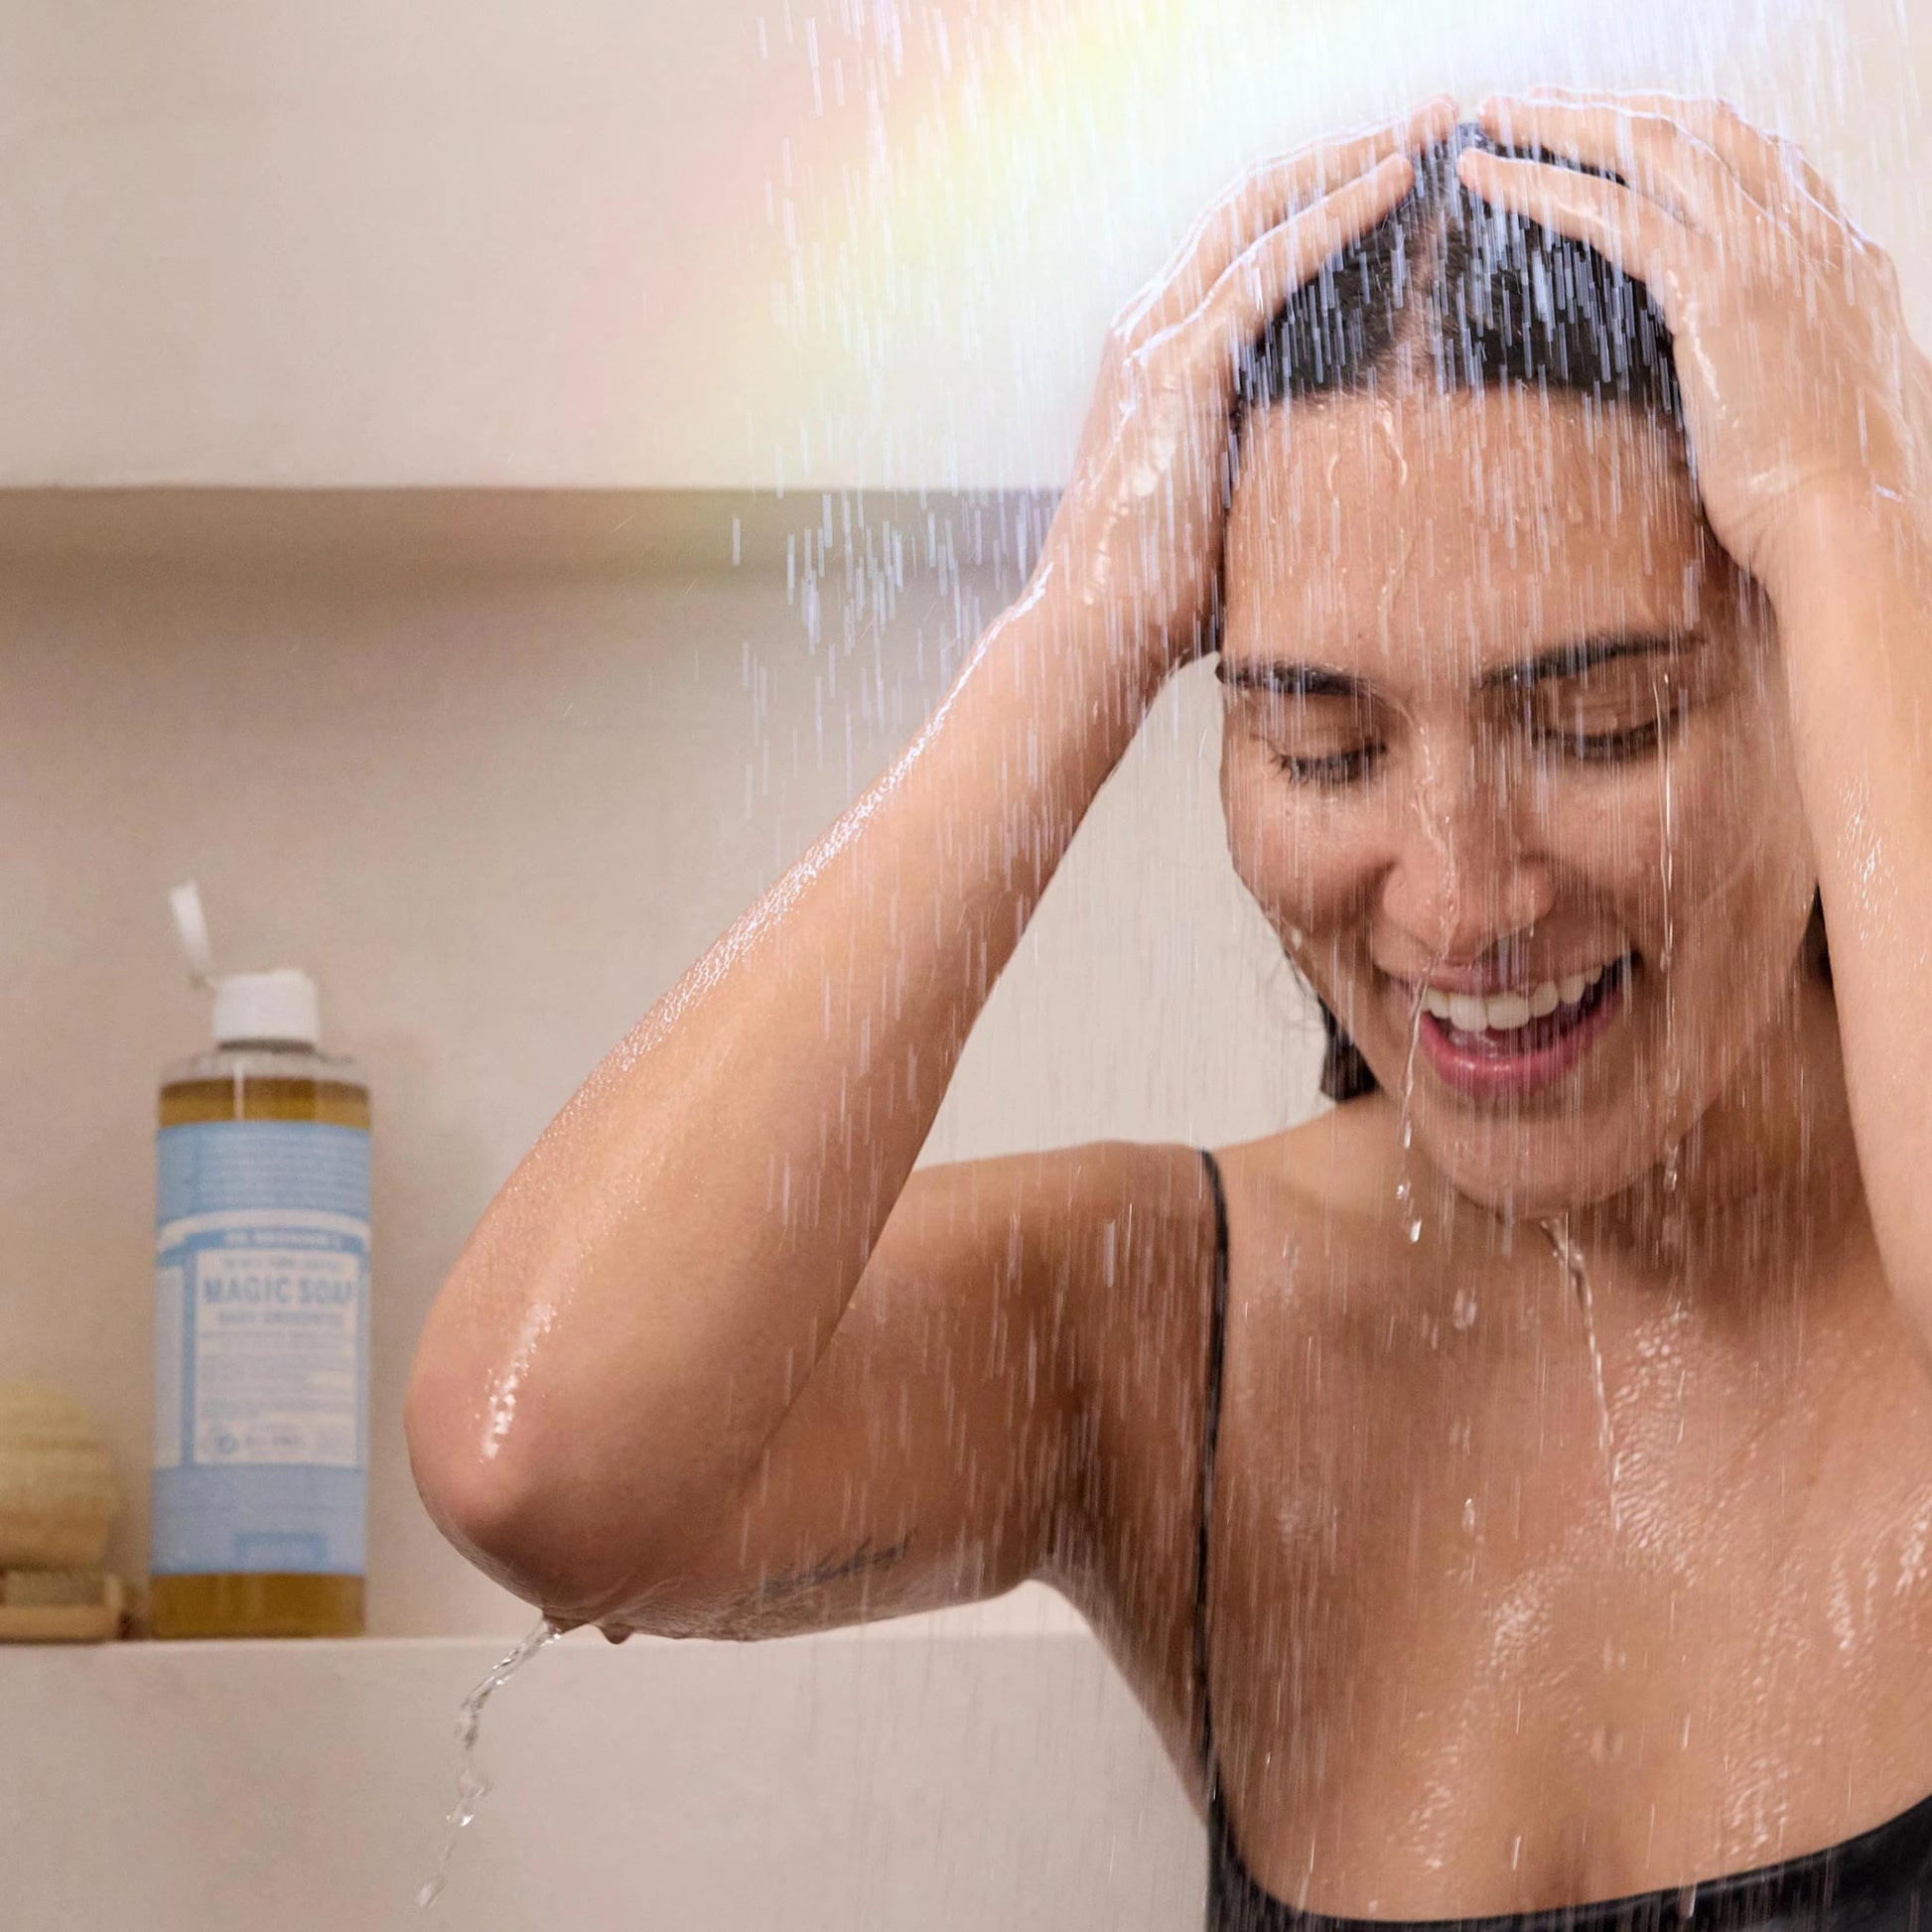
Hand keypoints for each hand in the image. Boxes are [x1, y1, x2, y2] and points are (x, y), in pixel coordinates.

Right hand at [1034, 99, 1456, 684]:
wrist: (1097, 633)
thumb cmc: (1164, 594)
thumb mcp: (1228, 504)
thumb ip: (1270, 462)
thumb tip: (1350, 479)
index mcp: (1157, 353)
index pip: (1243, 239)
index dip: (1319, 192)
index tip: (1398, 171)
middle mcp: (1147, 326)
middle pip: (1254, 200)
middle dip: (1346, 150)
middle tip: (1432, 120)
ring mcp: (1155, 341)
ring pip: (1261, 211)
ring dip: (1352, 161)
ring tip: (1430, 132)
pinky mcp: (1178, 370)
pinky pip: (1266, 267)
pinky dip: (1334, 216)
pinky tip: (1393, 187)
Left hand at [1460, 90, 1931, 597]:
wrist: (1850, 524)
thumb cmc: (1828, 494)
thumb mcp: (1818, 400)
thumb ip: (1786, 358)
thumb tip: (1743, 370)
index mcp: (1842, 254)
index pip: (1752, 155)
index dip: (1671, 132)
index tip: (1608, 130)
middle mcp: (1812, 234)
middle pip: (1696, 127)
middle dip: (1605, 107)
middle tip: (1529, 104)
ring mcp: (1771, 253)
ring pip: (1650, 149)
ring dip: (1561, 125)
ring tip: (1492, 119)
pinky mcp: (1720, 293)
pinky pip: (1615, 215)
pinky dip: (1544, 187)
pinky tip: (1491, 181)